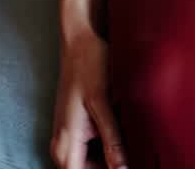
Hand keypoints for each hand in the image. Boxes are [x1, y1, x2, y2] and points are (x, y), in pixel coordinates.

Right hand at [50, 28, 127, 168]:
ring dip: (107, 157)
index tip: (125, 166)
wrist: (79, 38)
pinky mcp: (73, 125)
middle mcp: (62, 142)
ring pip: (87, 161)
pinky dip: (104, 146)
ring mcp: (66, 134)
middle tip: (133, 155)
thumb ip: (112, 139)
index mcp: (67, 141)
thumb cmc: (89, 64)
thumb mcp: (103, 102)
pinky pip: (87, 148)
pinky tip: (121, 134)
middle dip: (108, 166)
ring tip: (130, 145)